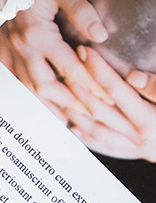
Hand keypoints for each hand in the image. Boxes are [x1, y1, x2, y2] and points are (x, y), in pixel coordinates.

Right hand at [0, 0, 108, 124]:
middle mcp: (21, 47)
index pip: (69, 69)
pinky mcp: (3, 46)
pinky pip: (8, 76)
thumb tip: (101, 35)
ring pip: (25, 87)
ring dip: (45, 105)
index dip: (91, 86)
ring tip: (63, 121)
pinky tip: (30, 101)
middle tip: (91, 117)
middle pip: (45, 87)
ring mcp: (10, 48)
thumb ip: (82, 11)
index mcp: (37, 34)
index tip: (108, 99)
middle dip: (70, 104)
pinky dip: (20, 92)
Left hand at [70, 47, 155, 161]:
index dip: (98, 69)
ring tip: (56, 89)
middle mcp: (137, 135)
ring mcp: (134, 146)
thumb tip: (133, 77)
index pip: (115, 90)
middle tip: (63, 62)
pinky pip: (104, 144)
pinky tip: (72, 124)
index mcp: (149, 119)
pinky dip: (87, 134)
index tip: (84, 49)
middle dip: (78, 83)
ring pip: (94, 126)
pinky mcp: (135, 153)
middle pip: (97, 107)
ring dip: (74, 108)